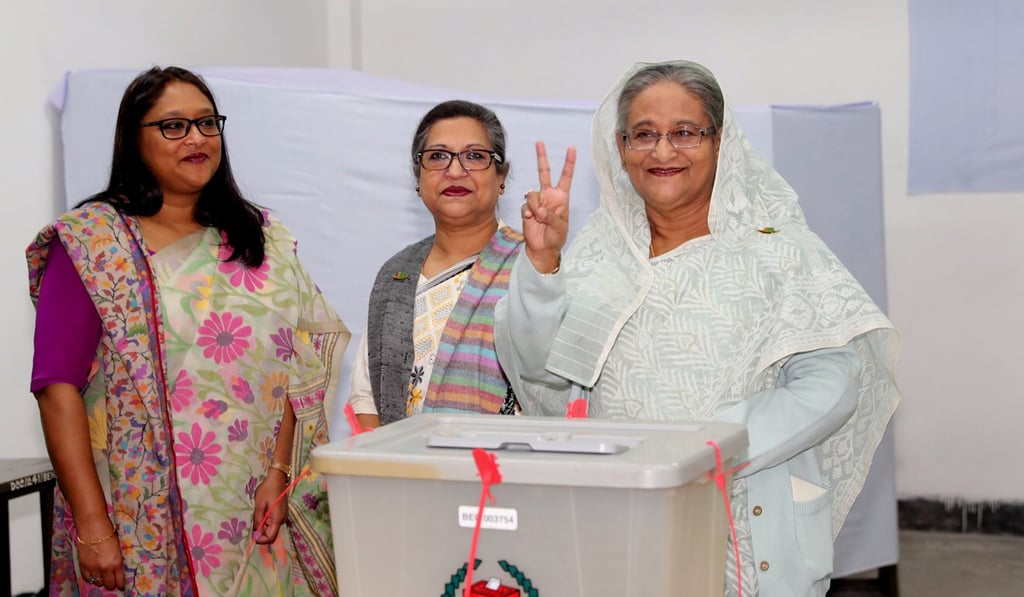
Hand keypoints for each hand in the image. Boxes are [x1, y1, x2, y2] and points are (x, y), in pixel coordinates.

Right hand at [77, 527, 124, 589]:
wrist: (93, 528)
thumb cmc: (109, 534)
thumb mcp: (118, 548)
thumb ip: (118, 560)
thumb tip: (118, 568)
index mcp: (116, 563)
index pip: (119, 580)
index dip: (120, 584)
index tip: (121, 585)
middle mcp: (105, 568)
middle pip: (108, 584)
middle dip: (111, 584)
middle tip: (112, 582)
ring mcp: (93, 568)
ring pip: (98, 582)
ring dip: (101, 581)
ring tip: (103, 577)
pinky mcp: (83, 565)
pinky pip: (87, 578)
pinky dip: (91, 578)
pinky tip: (93, 575)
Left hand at [253, 470, 289, 543]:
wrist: (277, 479)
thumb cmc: (267, 490)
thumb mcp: (259, 504)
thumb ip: (258, 519)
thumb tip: (255, 533)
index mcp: (277, 519)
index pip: (270, 537)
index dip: (260, 540)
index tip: (251, 536)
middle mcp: (282, 520)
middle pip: (271, 534)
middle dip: (261, 534)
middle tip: (251, 527)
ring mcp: (283, 516)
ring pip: (272, 528)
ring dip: (263, 528)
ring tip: (254, 519)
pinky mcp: (281, 513)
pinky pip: (273, 522)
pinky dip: (266, 522)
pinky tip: (260, 515)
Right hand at [522, 141, 575, 272]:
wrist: (542, 248)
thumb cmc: (556, 237)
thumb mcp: (560, 226)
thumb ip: (551, 216)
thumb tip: (539, 210)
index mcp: (562, 197)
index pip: (566, 177)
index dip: (569, 163)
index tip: (572, 148)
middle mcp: (549, 195)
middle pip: (544, 172)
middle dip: (541, 157)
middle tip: (539, 142)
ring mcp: (537, 201)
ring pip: (532, 194)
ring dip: (535, 206)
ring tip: (539, 217)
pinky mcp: (527, 208)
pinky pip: (525, 205)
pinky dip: (529, 213)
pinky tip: (531, 220)